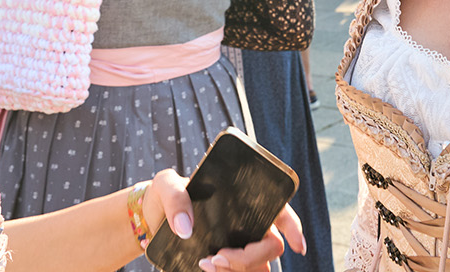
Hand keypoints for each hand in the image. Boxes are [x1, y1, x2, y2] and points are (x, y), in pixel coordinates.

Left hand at [139, 169, 305, 271]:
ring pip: (260, 268)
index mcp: (245, 200)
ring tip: (207, 265)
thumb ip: (176, 199)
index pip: (280, 211)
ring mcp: (240, 247)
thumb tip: (186, 229)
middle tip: (219, 257)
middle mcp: (249, 226)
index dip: (294, 228)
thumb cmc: (167, 196)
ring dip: (239, 271)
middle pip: (271, 247)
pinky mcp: (227, 265)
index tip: (297, 244)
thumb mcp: (166, 186)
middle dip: (249, 257)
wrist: (152, 220)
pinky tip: (206, 270)